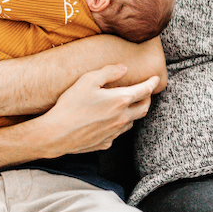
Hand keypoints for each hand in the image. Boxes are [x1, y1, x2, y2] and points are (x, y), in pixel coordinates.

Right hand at [36, 64, 157, 154]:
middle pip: (144, 108)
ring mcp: (114, 133)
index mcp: (120, 100)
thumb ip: (109, 71)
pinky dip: (119, 124)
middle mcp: (122, 118)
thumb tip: (123, 68)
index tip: (156, 78)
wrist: (57, 133)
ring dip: (134, 112)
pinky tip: (111, 121)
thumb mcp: (88, 80)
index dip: (152, 83)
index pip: (144, 90)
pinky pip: (118, 133)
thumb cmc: (71, 104)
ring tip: (128, 105)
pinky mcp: (105, 143)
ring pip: (132, 122)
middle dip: (147, 98)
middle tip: (145, 92)